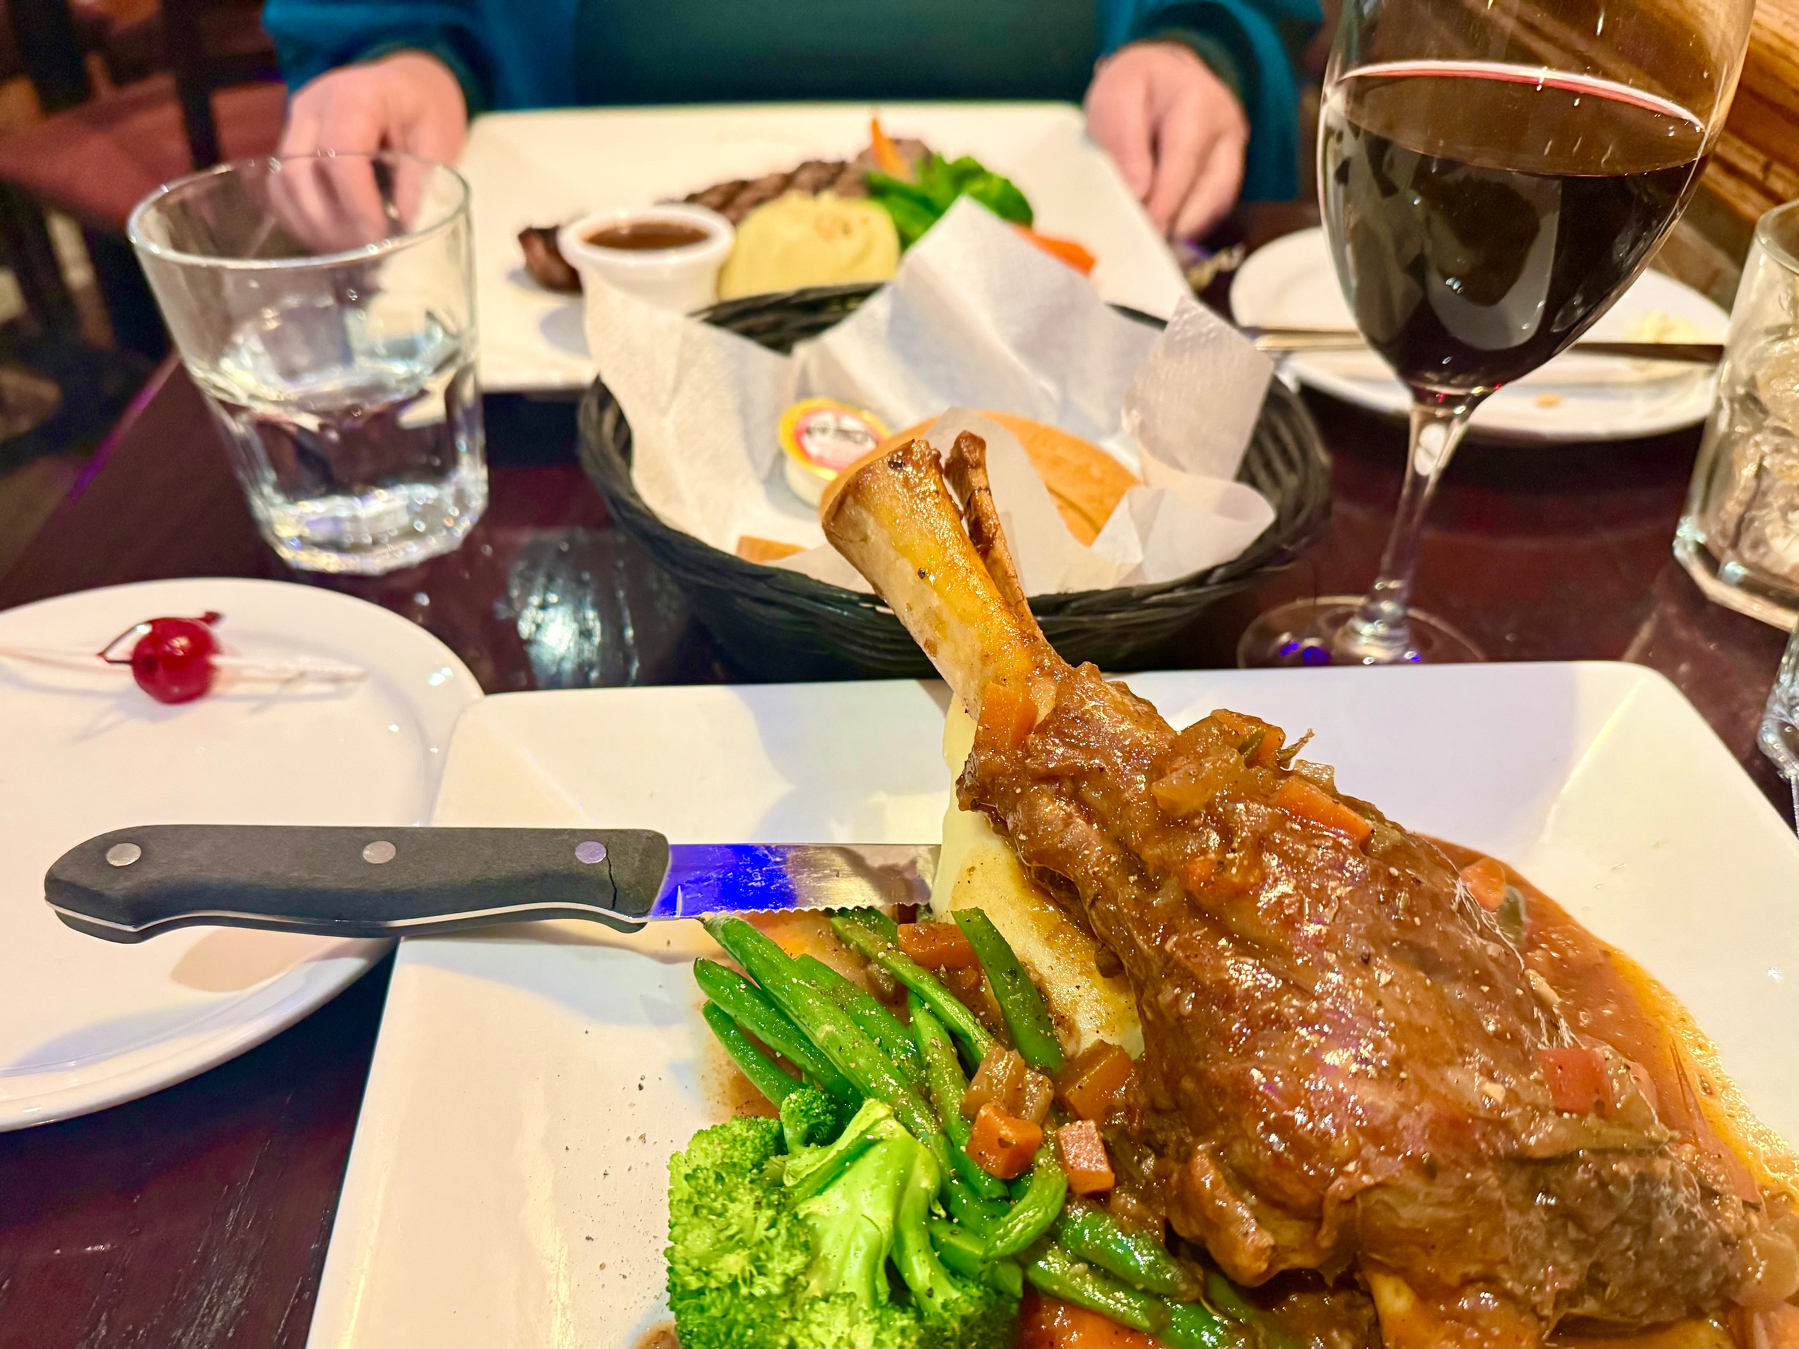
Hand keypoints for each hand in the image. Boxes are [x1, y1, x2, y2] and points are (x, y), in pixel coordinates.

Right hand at [275, 52, 466, 249]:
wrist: (407, 84)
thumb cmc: (426, 109)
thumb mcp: (439, 137)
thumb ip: (421, 178)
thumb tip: (405, 225)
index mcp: (355, 95)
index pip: (338, 155)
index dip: (354, 203)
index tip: (378, 237)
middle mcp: (312, 105)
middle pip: (298, 170)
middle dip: (327, 221)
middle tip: (361, 253)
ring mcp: (295, 122)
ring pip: (281, 181)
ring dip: (310, 224)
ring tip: (346, 253)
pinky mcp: (289, 142)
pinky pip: (279, 186)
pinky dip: (299, 218)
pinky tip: (328, 239)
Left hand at [1084, 41, 1249, 240]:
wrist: (1163, 75)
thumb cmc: (1134, 88)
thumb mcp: (1115, 99)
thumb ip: (1124, 143)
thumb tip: (1140, 194)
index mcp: (1197, 101)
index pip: (1185, 159)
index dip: (1167, 201)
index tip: (1148, 231)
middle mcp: (1226, 128)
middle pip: (1210, 189)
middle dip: (1177, 223)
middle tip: (1147, 250)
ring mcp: (1233, 152)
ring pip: (1218, 203)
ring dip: (1187, 231)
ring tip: (1155, 250)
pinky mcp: (1229, 172)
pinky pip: (1216, 208)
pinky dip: (1191, 227)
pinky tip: (1167, 241)